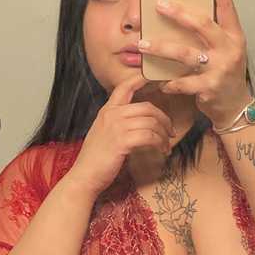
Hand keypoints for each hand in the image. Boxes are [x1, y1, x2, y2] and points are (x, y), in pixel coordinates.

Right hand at [67, 74, 175, 195]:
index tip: (156, 78)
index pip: (125, 86)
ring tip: (166, 145)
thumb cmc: (96, 159)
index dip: (141, 79)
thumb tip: (138, 122)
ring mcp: (116, 127)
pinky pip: (149, 136)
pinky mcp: (122, 141)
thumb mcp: (104, 134)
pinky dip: (159, 143)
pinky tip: (162, 150)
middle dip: (163, 119)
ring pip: (151, 122)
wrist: (85, 176)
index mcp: (107, 110)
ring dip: (163, 134)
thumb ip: (118, 123)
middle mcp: (112, 114)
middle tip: (170, 132)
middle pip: (147, 107)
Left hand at [137, 0, 252, 128]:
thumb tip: (188, 15)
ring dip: (161, 48)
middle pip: (202, 25)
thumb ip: (216, 33)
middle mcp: (229, 51)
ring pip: (184, 54)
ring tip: (143, 44)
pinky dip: (169, 83)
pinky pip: (181, 83)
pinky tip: (161, 83)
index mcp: (234, 38)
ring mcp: (219, 70)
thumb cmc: (226, 75)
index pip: (227, 11)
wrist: (235, 107)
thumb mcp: (229, 50)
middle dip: (178, 14)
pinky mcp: (208, 89)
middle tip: (159, 6)